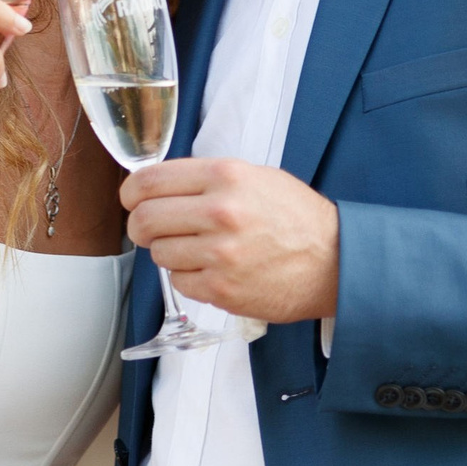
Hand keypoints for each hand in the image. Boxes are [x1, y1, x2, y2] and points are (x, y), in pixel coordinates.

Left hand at [122, 157, 339, 323]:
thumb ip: (206, 179)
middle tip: (150, 229)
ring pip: (159, 253)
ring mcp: (220, 254)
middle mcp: (220, 212)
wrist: (335, 262)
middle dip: (140, 226)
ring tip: (195, 249)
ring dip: (168, 252)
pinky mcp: (222, 289)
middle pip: (144, 220)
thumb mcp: (256, 177)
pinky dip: (188, 276)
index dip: (131, 192)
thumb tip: (157, 186)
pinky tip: (212, 269)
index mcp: (226, 176)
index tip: (132, 199)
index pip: (150, 181)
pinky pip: (179, 281)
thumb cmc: (296, 218)